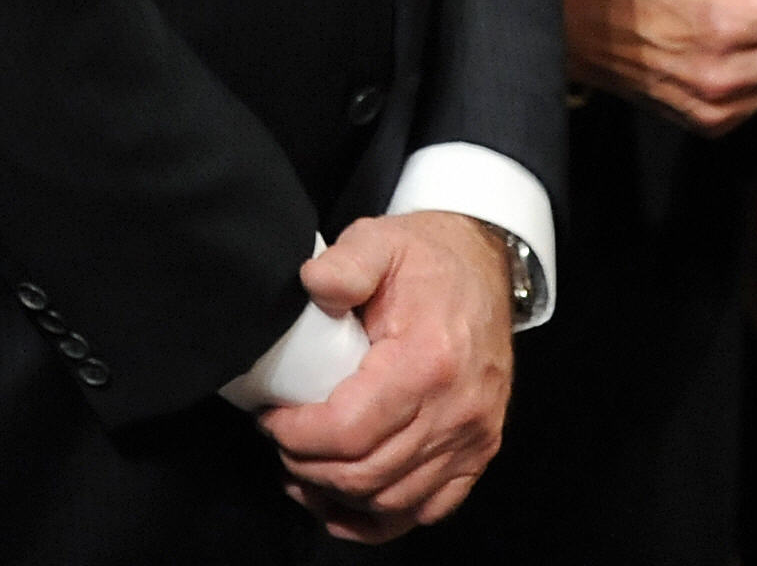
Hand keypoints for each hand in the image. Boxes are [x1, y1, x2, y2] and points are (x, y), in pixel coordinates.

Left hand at [258, 213, 515, 541]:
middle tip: (280, 443)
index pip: (349, 429)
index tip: (269, 419)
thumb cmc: (429, 259)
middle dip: (308, 467)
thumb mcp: (381, 239)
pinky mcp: (478, 452)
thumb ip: (346, 262)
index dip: (298, 435)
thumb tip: (312, 285)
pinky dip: (379, 517)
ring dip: (338, 496)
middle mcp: (457, 409)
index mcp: (428, 360)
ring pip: (392, 501)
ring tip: (302, 472)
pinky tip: (344, 502)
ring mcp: (473, 437)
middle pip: (366, 474)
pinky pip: (426, 509)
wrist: (486, 268)